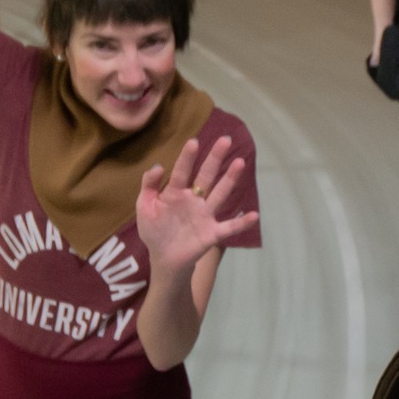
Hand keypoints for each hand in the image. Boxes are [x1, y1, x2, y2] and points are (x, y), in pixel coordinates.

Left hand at [136, 135, 258, 277]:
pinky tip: (253, 215)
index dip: (187, 158)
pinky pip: (229, 227)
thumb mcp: (145, 206)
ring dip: (230, 179)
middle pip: (206, 176)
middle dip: (215, 158)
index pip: (182, 172)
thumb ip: (148, 186)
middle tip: (225, 140)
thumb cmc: (155, 230)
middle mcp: (194, 200)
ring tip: (239, 163)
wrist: (164, 258)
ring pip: (219, 194)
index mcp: (176, 193)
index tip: (194, 142)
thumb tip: (159, 165)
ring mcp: (205, 215)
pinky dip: (241, 222)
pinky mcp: (212, 233)